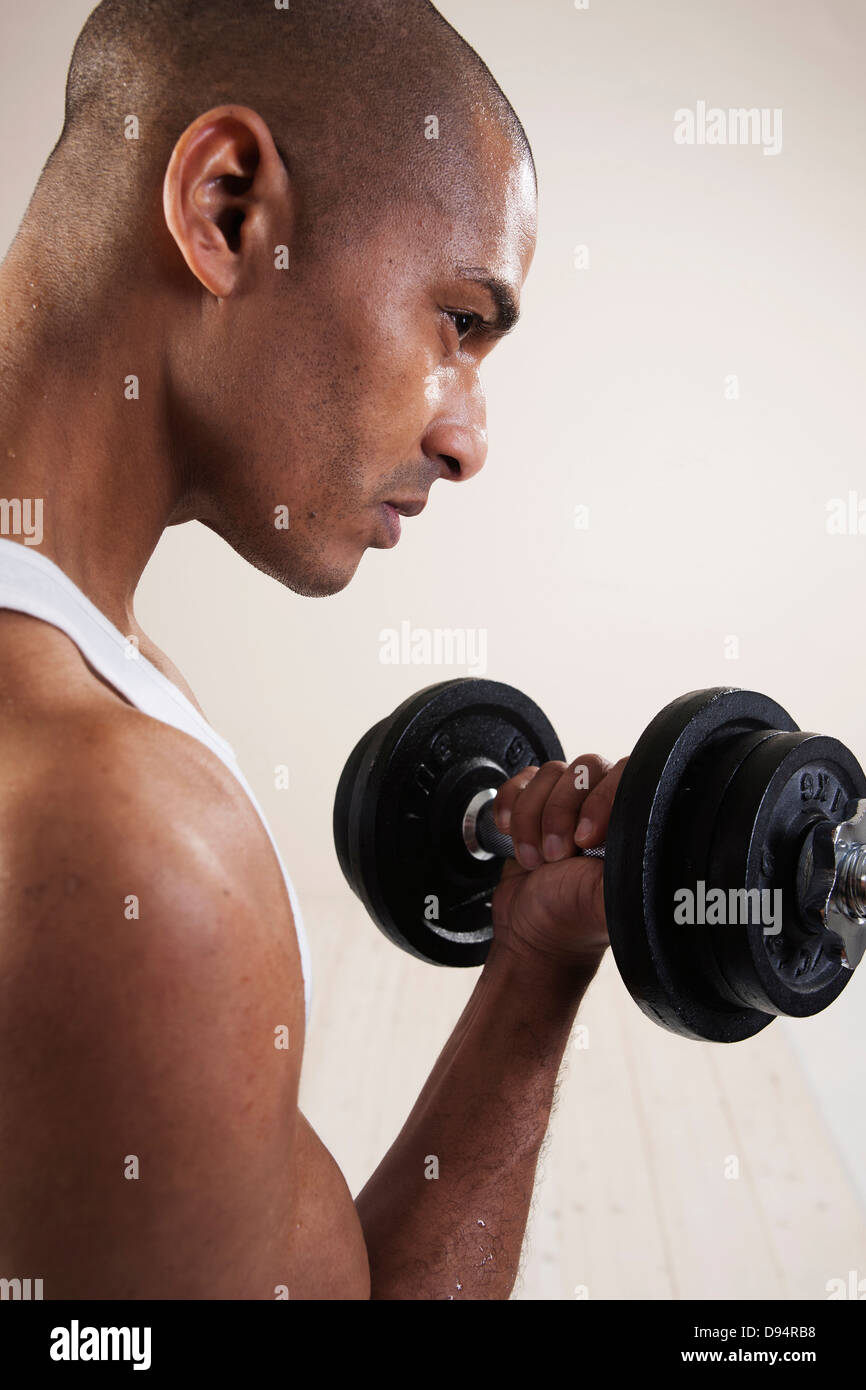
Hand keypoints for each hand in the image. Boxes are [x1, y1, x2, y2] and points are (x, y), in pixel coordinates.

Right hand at [489, 753, 627, 974]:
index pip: (627, 774)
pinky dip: (511, 805)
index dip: (601, 800)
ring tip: (535, 858)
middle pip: (585, 769)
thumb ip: (635, 876)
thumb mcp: (609, 900)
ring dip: (531, 818)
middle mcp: (604, 807)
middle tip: (557, 856)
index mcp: (634, 823)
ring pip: (549, 774)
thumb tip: (664, 865)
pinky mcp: (534, 805)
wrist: (531, 935)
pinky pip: (520, 781)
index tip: (585, 839)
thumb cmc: (573, 920)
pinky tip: (511, 833)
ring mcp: (568, 804)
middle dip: (560, 812)